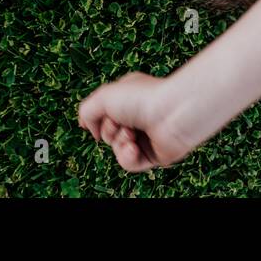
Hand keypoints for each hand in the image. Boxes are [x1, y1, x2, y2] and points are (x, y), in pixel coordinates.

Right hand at [78, 72, 195, 171]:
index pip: (103, 113)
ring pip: (118, 149)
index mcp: (126, 97)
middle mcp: (137, 115)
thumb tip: (87, 128)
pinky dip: (128, 158)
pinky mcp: (154, 153)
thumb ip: (87, 111)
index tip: (100, 115)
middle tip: (119, 123)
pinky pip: (131, 163)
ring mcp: (146, 135)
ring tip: (130, 136)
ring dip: (119, 144)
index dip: (98, 118)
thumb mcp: (104, 97)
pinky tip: (134, 148)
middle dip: (109, 131)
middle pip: (108, 133)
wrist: (174, 113)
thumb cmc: (143, 99)